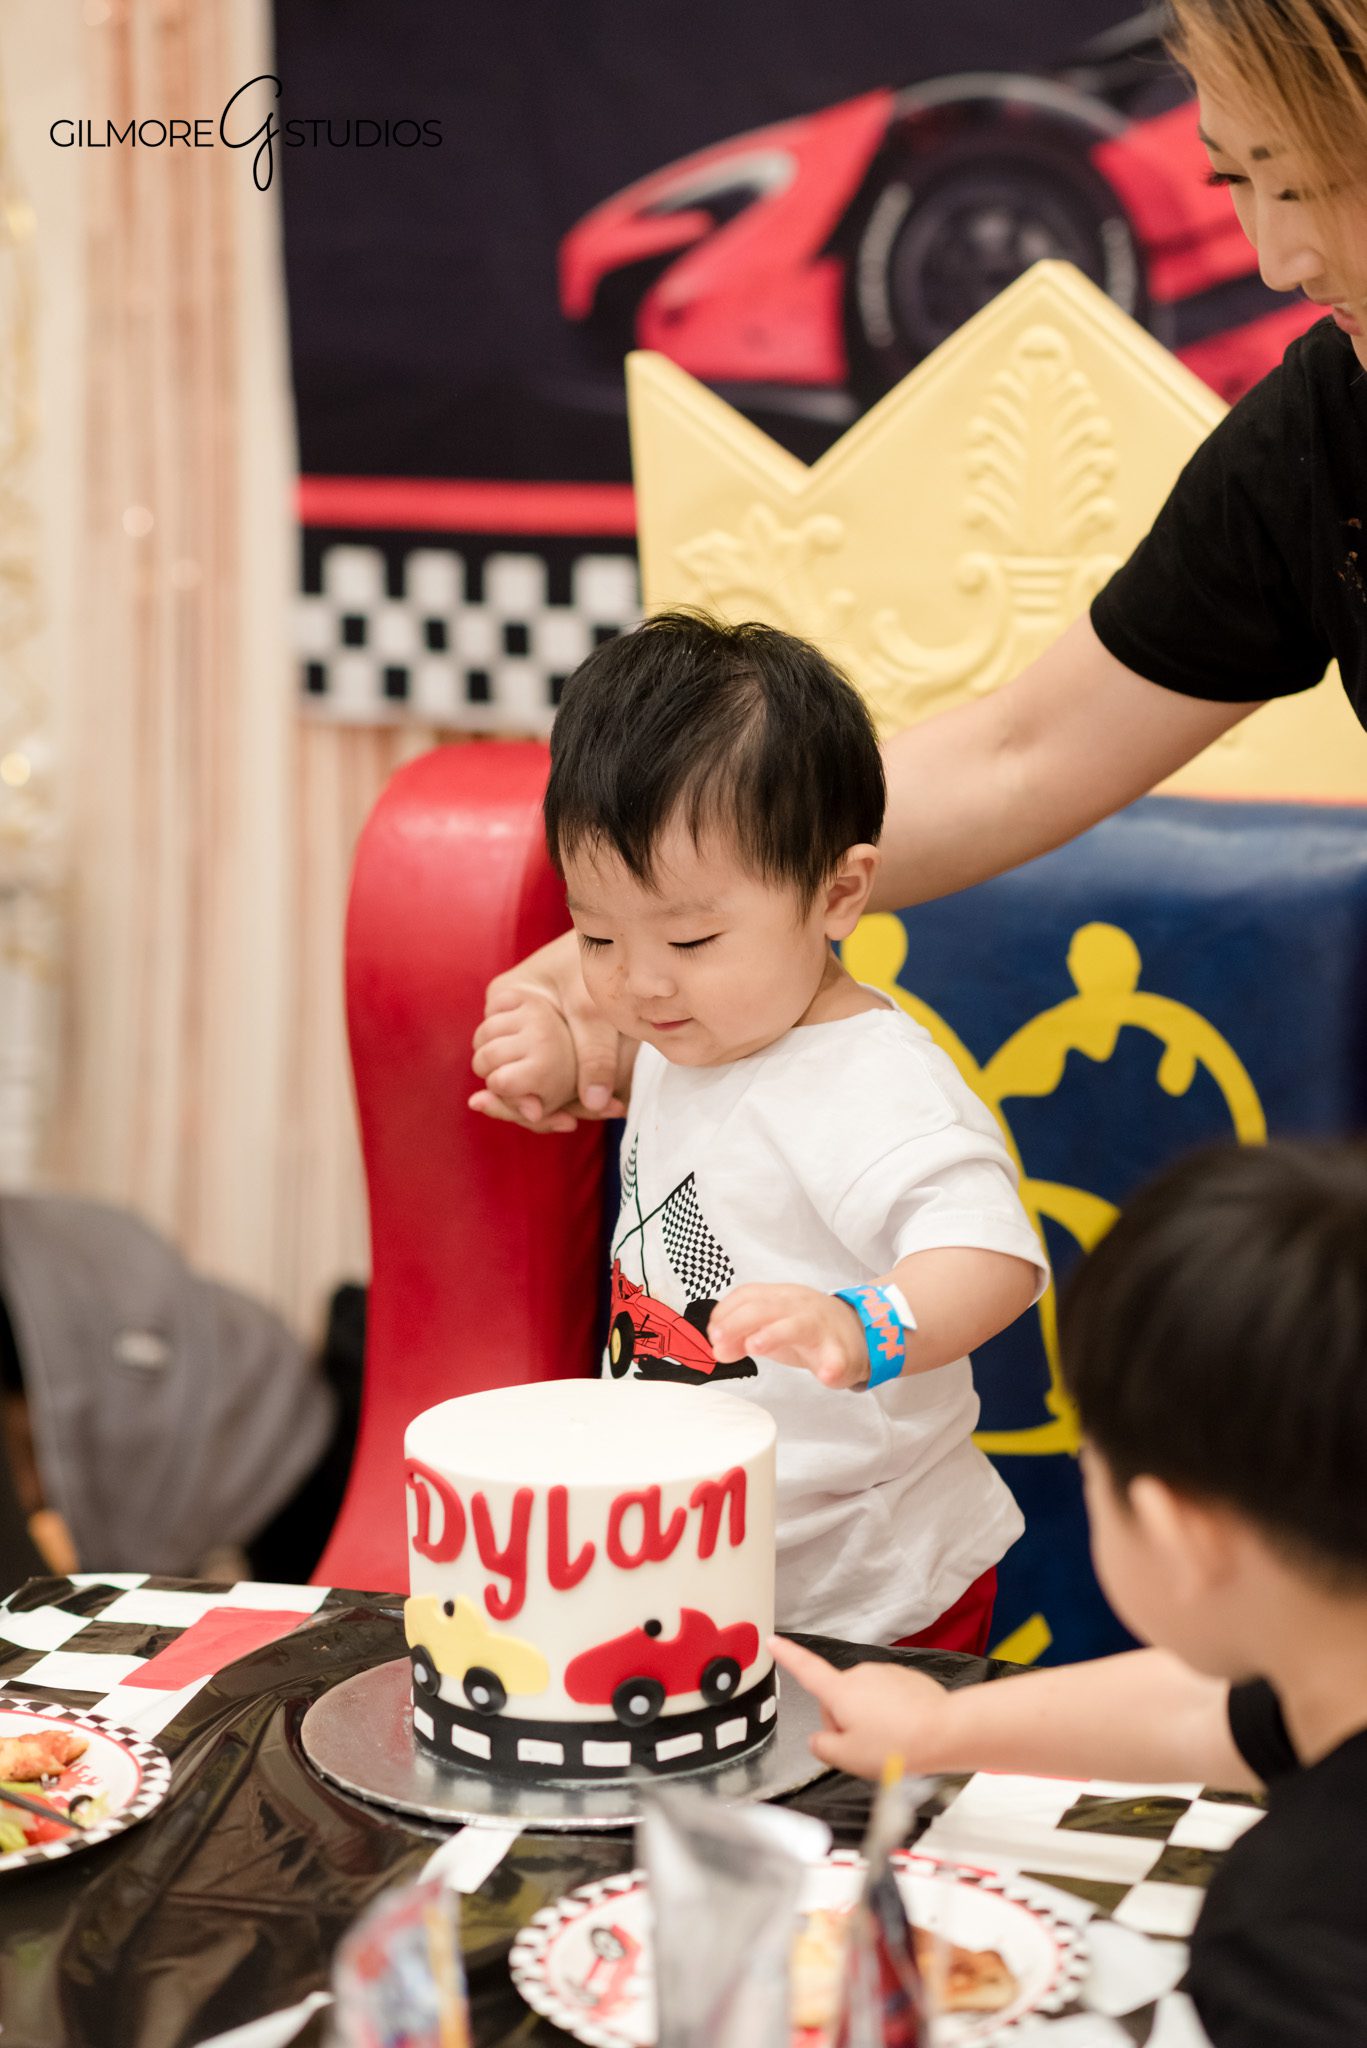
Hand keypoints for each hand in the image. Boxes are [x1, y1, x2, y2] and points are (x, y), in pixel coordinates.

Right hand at [484, 932, 624, 1118]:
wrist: (612, 931)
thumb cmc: (594, 959)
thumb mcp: (594, 1008)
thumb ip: (594, 1054)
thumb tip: (596, 1104)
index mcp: (502, 1000)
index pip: (495, 1064)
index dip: (515, 1097)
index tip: (544, 1116)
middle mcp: (505, 1014)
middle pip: (508, 1076)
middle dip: (538, 1104)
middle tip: (570, 1123)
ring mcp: (524, 1023)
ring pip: (528, 1077)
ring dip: (558, 1100)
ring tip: (595, 1113)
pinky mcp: (547, 1031)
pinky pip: (549, 1070)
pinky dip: (570, 1087)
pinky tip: (603, 1100)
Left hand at [708, 1283, 866, 1387]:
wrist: (858, 1332)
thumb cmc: (806, 1328)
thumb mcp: (771, 1327)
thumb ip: (742, 1335)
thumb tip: (718, 1349)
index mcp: (781, 1297)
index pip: (748, 1295)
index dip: (726, 1312)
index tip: (713, 1333)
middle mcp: (799, 1307)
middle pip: (766, 1307)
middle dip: (739, 1322)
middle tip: (719, 1342)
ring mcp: (821, 1328)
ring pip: (798, 1325)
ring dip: (774, 1333)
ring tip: (755, 1346)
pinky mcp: (842, 1354)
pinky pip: (838, 1358)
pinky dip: (832, 1365)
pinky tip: (826, 1374)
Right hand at [771, 1637, 952, 1779]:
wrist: (945, 1731)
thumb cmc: (897, 1745)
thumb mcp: (848, 1758)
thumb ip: (823, 1748)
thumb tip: (818, 1739)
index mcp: (841, 1692)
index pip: (806, 1670)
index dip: (787, 1656)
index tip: (773, 1640)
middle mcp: (861, 1675)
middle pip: (838, 1700)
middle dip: (845, 1723)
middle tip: (865, 1749)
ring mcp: (885, 1673)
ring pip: (864, 1701)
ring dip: (870, 1720)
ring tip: (890, 1743)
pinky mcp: (906, 1678)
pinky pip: (888, 1698)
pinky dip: (891, 1714)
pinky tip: (904, 1732)